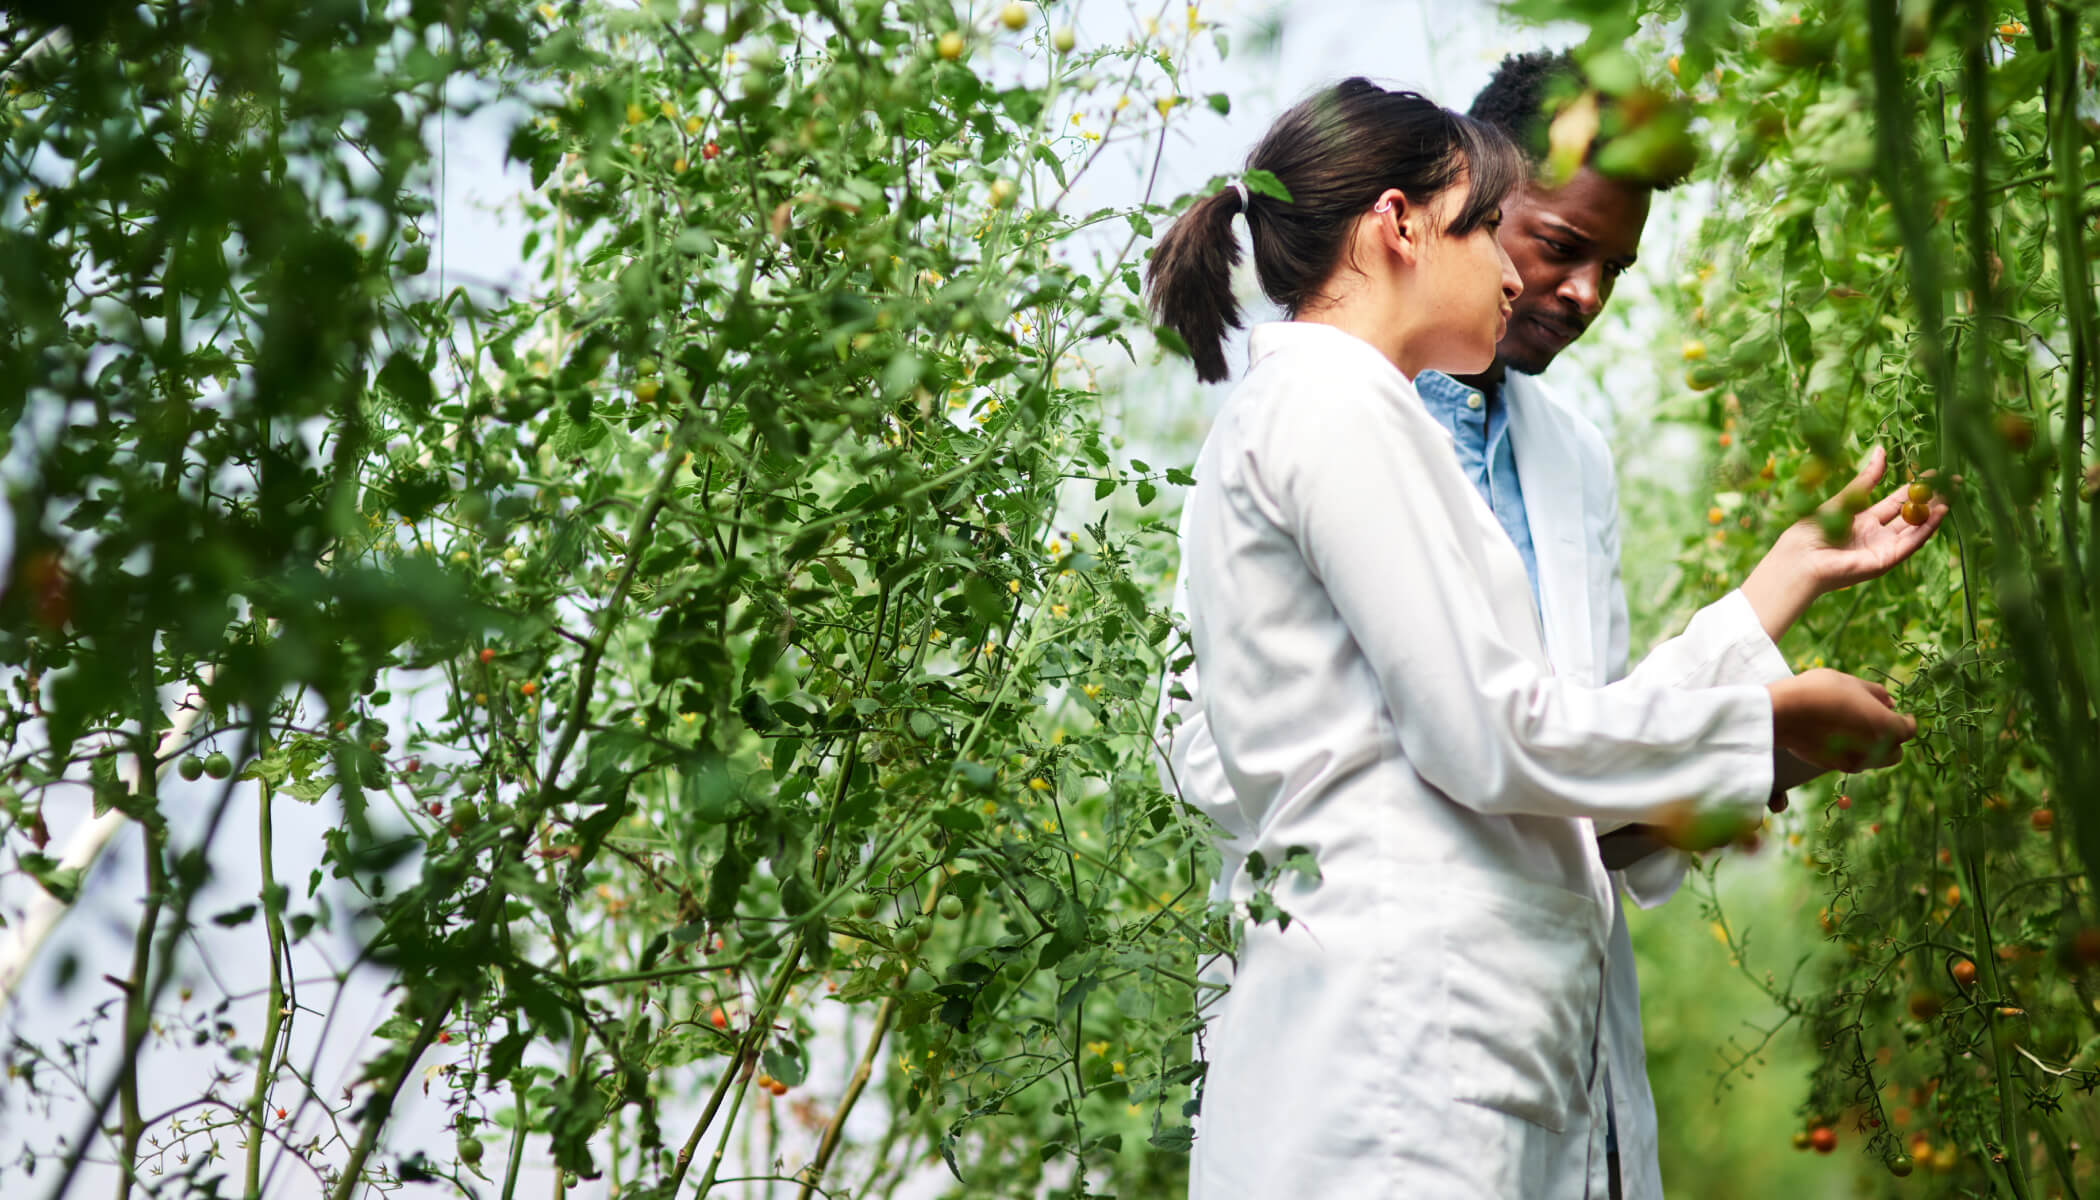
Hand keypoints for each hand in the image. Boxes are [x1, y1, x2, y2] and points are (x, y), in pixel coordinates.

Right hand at [1768, 667, 1917, 772]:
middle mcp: (1875, 750)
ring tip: (1855, 728)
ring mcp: (1853, 761)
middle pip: (1895, 753)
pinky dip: (1851, 752)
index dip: (1907, 720)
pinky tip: (1837, 736)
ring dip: (1872, 747)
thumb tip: (1890, 702)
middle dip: (1892, 740)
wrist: (1783, 713)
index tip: (1899, 712)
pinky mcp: (1833, 766)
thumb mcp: (1851, 682)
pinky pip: (1852, 761)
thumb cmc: (1820, 692)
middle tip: (1877, 721)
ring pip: (1873, 760)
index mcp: (1886, 727)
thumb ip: (1876, 693)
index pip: (1909, 730)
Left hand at [1784, 445, 1950, 592]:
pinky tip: (1940, 512)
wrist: (1798, 559)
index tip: (1937, 471)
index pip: (1898, 500)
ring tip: (1953, 493)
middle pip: (1912, 514)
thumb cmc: (1810, 531)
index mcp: (1865, 520)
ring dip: (1936, 512)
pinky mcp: (1886, 560)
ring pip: (1917, 528)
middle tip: (1955, 480)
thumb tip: (1881, 450)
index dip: (1917, 486)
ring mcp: (1884, 548)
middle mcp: (1878, 535)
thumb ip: (1866, 479)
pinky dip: (1927, 528)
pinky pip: (1911, 543)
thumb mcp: (1843, 498)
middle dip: (1934, 498)